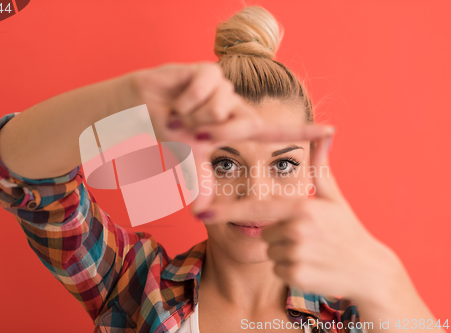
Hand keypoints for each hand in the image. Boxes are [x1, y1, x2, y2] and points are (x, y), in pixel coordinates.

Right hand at [129, 62, 335, 210]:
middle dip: (212, 134)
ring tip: (179, 113)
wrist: (140, 107)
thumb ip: (199, 181)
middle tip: (184, 130)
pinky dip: (186, 100)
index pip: (274, 133)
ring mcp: (224, 88)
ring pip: (222, 108)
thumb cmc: (167, 131)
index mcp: (235, 127)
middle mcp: (235, 107)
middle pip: (244, 125)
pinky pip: (206, 88)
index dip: (302, 133)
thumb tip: (201, 214)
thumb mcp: (186, 159)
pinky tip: (176, 100)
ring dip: (193, 117)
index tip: (332, 131)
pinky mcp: (209, 70)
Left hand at [198, 135, 403, 301]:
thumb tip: (325, 133)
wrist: (370, 271)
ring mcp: (295, 254)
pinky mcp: (296, 276)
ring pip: (269, 252)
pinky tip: (312, 266)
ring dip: (284, 252)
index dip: (226, 210)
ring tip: (312, 251)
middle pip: (263, 232)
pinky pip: (277, 270)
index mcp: (300, 206)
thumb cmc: (348, 230)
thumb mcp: (333, 197)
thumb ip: (320, 166)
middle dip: (278, 234)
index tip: (200, 213)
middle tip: (307, 237)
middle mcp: (295, 229)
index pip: (255, 208)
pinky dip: (290, 269)